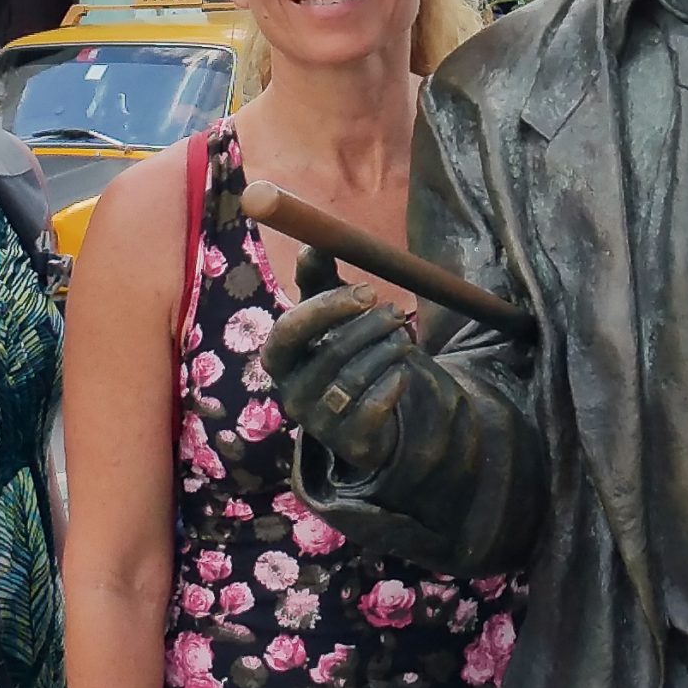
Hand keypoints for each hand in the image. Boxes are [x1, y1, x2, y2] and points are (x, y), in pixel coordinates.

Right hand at [261, 269, 449, 483]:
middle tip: (397, 312)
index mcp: (282, 360)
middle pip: (327, 355)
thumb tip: (311, 243)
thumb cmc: (345, 353)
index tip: (367, 290)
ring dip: (387, 351)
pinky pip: (372, 410)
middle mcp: (292, 394)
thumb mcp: (331, 315)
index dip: (326, 308)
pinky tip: (402, 373)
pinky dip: (392, 385)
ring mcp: (319, 423)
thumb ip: (318, 280)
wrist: (372, 415)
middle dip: (368, 328)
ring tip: (405, 337)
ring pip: (353, 380)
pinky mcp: (350, 443)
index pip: (289, 332)